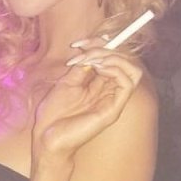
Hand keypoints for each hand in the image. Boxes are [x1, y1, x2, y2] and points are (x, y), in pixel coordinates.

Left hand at [33, 38, 143, 164]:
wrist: (47, 138)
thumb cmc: (54, 115)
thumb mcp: (67, 82)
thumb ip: (82, 66)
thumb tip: (92, 48)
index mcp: (100, 85)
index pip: (113, 58)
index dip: (101, 44)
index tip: (80, 43)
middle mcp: (110, 92)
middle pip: (125, 61)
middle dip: (106, 49)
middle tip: (85, 51)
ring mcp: (113, 102)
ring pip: (133, 70)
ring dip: (113, 58)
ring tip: (91, 60)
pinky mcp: (113, 111)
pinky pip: (128, 84)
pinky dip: (115, 69)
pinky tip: (97, 68)